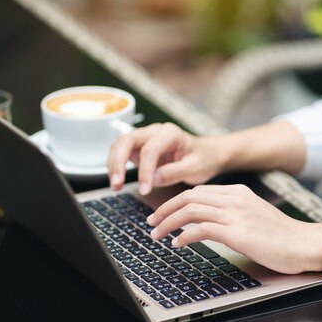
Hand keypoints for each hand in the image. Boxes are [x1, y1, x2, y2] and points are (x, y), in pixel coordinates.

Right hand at [107, 123, 224, 194]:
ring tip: (115, 185)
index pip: (150, 149)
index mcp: (171, 134)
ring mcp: (146, 138)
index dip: (144, 171)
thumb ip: (175, 173)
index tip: (144, 190)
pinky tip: (117, 180)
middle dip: (119, 162)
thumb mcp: (195, 168)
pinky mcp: (139, 148)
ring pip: (120, 144)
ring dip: (114, 164)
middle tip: (117, 184)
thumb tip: (152, 180)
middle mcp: (155, 131)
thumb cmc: (203, 159)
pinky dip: (116, 165)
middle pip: (128, 140)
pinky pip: (121, 152)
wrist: (207, 154)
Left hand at [148, 184, 321, 273]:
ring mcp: (236, 214)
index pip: (196, 191)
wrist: (305, 244)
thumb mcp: (253, 215)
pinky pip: (201, 229)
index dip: (174, 202)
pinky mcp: (238, 232)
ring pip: (190, 211)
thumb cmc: (280, 235)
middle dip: (163, 210)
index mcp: (237, 192)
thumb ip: (231, 213)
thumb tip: (205, 222)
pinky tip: (177, 244)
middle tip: (150, 224)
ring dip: (168, 223)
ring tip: (157, 235)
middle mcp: (234, 198)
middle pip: (188, 197)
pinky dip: (184, 235)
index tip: (161, 214)